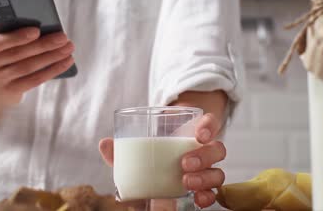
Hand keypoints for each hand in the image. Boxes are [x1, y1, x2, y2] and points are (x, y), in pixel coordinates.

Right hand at [0, 27, 74, 107]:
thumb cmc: (0, 56)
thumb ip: (11, 34)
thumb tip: (43, 27)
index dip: (17, 37)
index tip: (36, 30)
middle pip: (18, 55)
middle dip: (43, 45)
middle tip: (63, 38)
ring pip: (28, 67)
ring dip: (52, 57)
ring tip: (68, 49)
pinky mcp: (10, 92)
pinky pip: (35, 80)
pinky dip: (52, 70)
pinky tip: (65, 62)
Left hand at [98, 113, 225, 207]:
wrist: (154, 181)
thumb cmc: (150, 157)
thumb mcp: (137, 151)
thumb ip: (123, 149)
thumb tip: (105, 144)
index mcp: (191, 135)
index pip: (209, 124)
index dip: (209, 126)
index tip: (199, 135)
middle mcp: (203, 152)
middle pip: (217, 150)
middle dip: (204, 156)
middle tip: (184, 163)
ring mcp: (205, 172)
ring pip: (218, 172)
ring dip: (205, 177)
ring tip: (186, 182)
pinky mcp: (202, 190)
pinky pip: (213, 194)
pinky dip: (208, 197)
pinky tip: (198, 199)